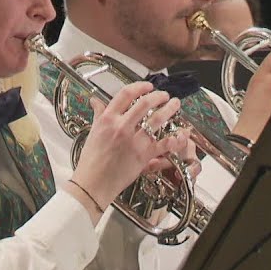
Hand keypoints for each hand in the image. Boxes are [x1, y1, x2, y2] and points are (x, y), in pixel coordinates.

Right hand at [71, 81, 187, 208]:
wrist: (93, 183)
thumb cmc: (91, 161)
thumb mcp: (92, 132)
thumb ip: (98, 115)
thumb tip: (95, 101)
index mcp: (107, 119)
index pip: (126, 94)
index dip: (140, 87)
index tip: (148, 86)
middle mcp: (121, 127)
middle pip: (145, 103)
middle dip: (159, 96)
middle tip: (165, 96)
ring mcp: (134, 141)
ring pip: (157, 119)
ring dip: (169, 109)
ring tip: (175, 105)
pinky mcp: (143, 155)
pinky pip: (164, 143)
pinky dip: (174, 138)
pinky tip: (179, 133)